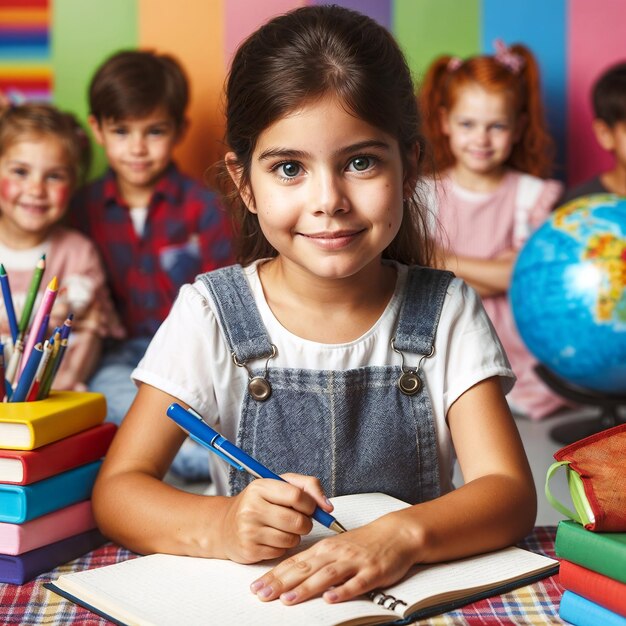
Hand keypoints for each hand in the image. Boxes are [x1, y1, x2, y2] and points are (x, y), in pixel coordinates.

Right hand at [218, 474, 333, 563]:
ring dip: (295, 536)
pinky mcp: (249, 551)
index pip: (297, 496)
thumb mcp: (279, 485)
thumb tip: (328, 507)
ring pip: (292, 539)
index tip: (310, 507)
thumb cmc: (260, 503)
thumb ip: (308, 487)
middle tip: (300, 520)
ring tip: (284, 529)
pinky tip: (272, 539)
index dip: (311, 504)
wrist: (225, 526)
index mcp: (260, 487)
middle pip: (298, 521)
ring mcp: (249, 531)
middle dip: (306, 523)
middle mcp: (251, 508)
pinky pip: (281, 552)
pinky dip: (282, 547)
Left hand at [250, 512, 416, 604]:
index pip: (295, 562)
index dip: (275, 574)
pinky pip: (356, 583)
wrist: (396, 533)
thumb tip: (292, 575)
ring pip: (326, 575)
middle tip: (262, 594)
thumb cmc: (364, 542)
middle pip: (305, 568)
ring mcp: (354, 562)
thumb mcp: (336, 546)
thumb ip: (316, 561)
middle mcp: (336, 553)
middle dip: (282, 582)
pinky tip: (331, 599)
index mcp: (325, 548)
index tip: (257, 585)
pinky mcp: (372, 572)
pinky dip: (343, 591)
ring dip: (306, 587)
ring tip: (288, 599)